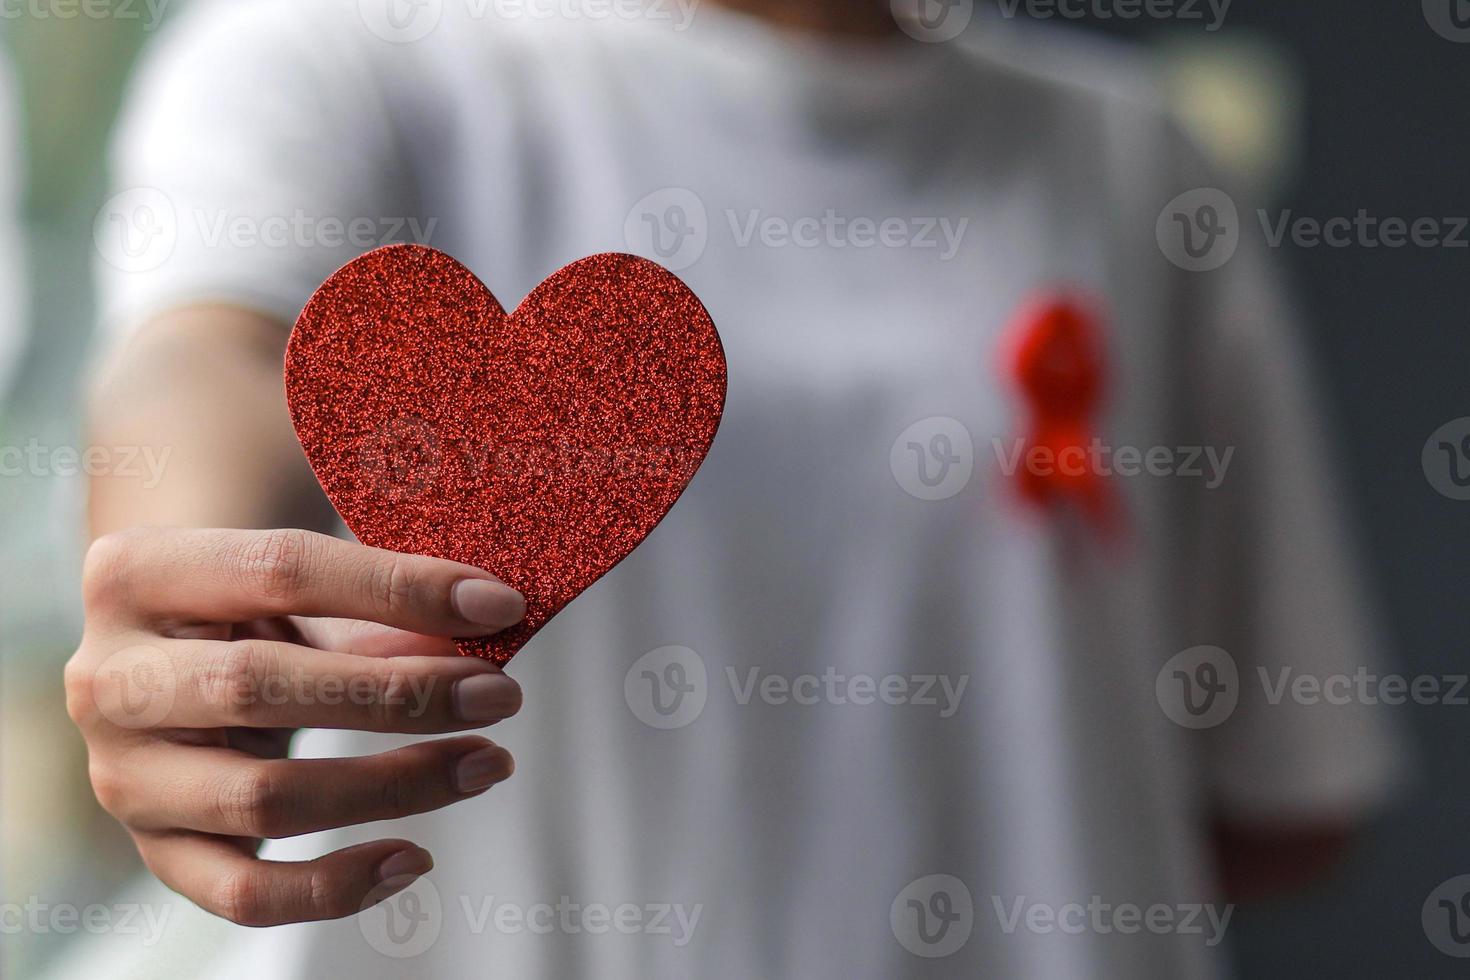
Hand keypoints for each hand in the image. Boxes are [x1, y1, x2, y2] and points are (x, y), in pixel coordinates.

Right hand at [65, 527, 526, 926]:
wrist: (165, 649)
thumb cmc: (250, 601)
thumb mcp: (299, 581)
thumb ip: (380, 605)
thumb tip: (487, 627)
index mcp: (138, 572)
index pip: (281, 569)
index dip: (400, 587)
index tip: (500, 606)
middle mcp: (108, 677)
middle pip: (259, 686)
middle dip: (401, 694)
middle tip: (500, 694)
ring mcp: (122, 773)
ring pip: (262, 798)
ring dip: (395, 786)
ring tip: (486, 763)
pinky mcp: (152, 848)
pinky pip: (243, 893)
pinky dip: (335, 887)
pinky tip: (415, 859)